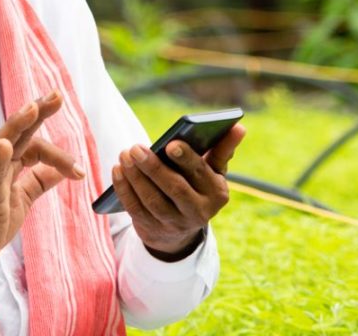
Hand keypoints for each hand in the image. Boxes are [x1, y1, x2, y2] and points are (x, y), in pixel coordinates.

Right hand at [0, 92, 83, 310]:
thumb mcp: (21, 200)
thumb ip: (39, 182)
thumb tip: (63, 170)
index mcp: (6, 166)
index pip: (33, 146)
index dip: (58, 154)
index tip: (80, 172)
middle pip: (17, 132)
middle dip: (37, 112)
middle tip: (57, 95)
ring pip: (2, 144)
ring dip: (18, 124)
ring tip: (33, 107)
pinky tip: (6, 146)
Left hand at [111, 123, 245, 260]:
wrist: (180, 231)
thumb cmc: (198, 188)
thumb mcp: (213, 172)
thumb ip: (222, 149)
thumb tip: (239, 127)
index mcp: (217, 194)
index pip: (200, 173)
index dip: (185, 159)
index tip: (170, 143)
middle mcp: (198, 212)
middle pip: (173, 188)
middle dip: (153, 167)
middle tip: (135, 148)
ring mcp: (174, 224)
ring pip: (151, 199)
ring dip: (135, 176)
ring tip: (125, 154)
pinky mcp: (152, 229)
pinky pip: (135, 208)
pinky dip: (124, 189)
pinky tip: (118, 170)